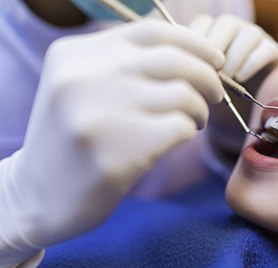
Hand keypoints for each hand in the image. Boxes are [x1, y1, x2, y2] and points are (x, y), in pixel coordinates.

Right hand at [0, 18, 223, 267]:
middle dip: (208, 78)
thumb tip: (192, 54)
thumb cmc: (72, 140)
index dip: (194, 43)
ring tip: (193, 121)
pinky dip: (189, 131)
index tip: (215, 60)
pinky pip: (180, 127)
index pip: (152, 32)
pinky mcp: (114, 155)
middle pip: (174, 61)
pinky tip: (178, 139)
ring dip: (200, 109)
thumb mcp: (81, 87)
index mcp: (75, 55)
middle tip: (214, 95)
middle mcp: (82, 78)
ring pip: (183, 95)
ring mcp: (97, 116)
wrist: (36, 197)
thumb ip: (124, 65)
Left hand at [189, 14, 277, 169]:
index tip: (190, 66)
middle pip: (225, 24)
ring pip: (246, 33)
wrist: (241, 115)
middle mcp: (234, 31)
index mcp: (212, 33)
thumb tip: (176, 65)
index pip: (202, 25)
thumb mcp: (197, 85)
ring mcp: (255, 38)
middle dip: (215, 49)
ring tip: (227, 78)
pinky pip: (264, 48)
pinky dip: (251, 62)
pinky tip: (240, 78)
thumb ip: (188, 71)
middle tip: (209, 73)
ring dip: (234, 56)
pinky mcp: (273, 51)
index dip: (196, 43)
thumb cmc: (213, 98)